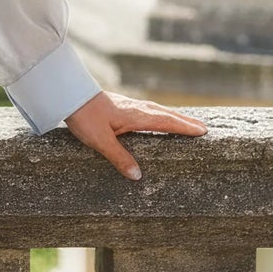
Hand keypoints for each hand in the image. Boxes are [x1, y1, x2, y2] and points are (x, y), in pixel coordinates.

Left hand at [63, 89, 206, 181]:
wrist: (69, 95)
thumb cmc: (85, 117)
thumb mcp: (101, 141)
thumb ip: (120, 158)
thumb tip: (138, 176)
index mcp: (137, 116)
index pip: (167, 122)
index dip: (184, 127)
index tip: (203, 131)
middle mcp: (137, 109)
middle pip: (167, 114)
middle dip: (185, 121)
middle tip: (203, 128)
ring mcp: (130, 106)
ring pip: (159, 111)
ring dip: (174, 116)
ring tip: (187, 123)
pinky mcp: (123, 106)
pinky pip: (149, 110)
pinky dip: (161, 114)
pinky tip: (158, 118)